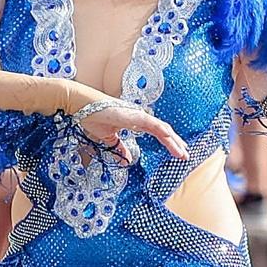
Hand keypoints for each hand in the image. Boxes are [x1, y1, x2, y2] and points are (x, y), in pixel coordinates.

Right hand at [73, 97, 188, 161]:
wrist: (81, 105)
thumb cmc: (93, 117)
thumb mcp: (109, 138)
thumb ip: (119, 148)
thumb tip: (128, 160)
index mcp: (136, 122)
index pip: (158, 133)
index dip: (169, 142)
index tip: (178, 152)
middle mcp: (140, 117)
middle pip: (164, 131)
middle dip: (176, 144)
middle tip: (186, 156)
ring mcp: (137, 115)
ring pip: (161, 128)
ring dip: (173, 141)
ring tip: (182, 152)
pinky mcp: (132, 115)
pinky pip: (151, 124)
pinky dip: (162, 131)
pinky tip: (170, 138)